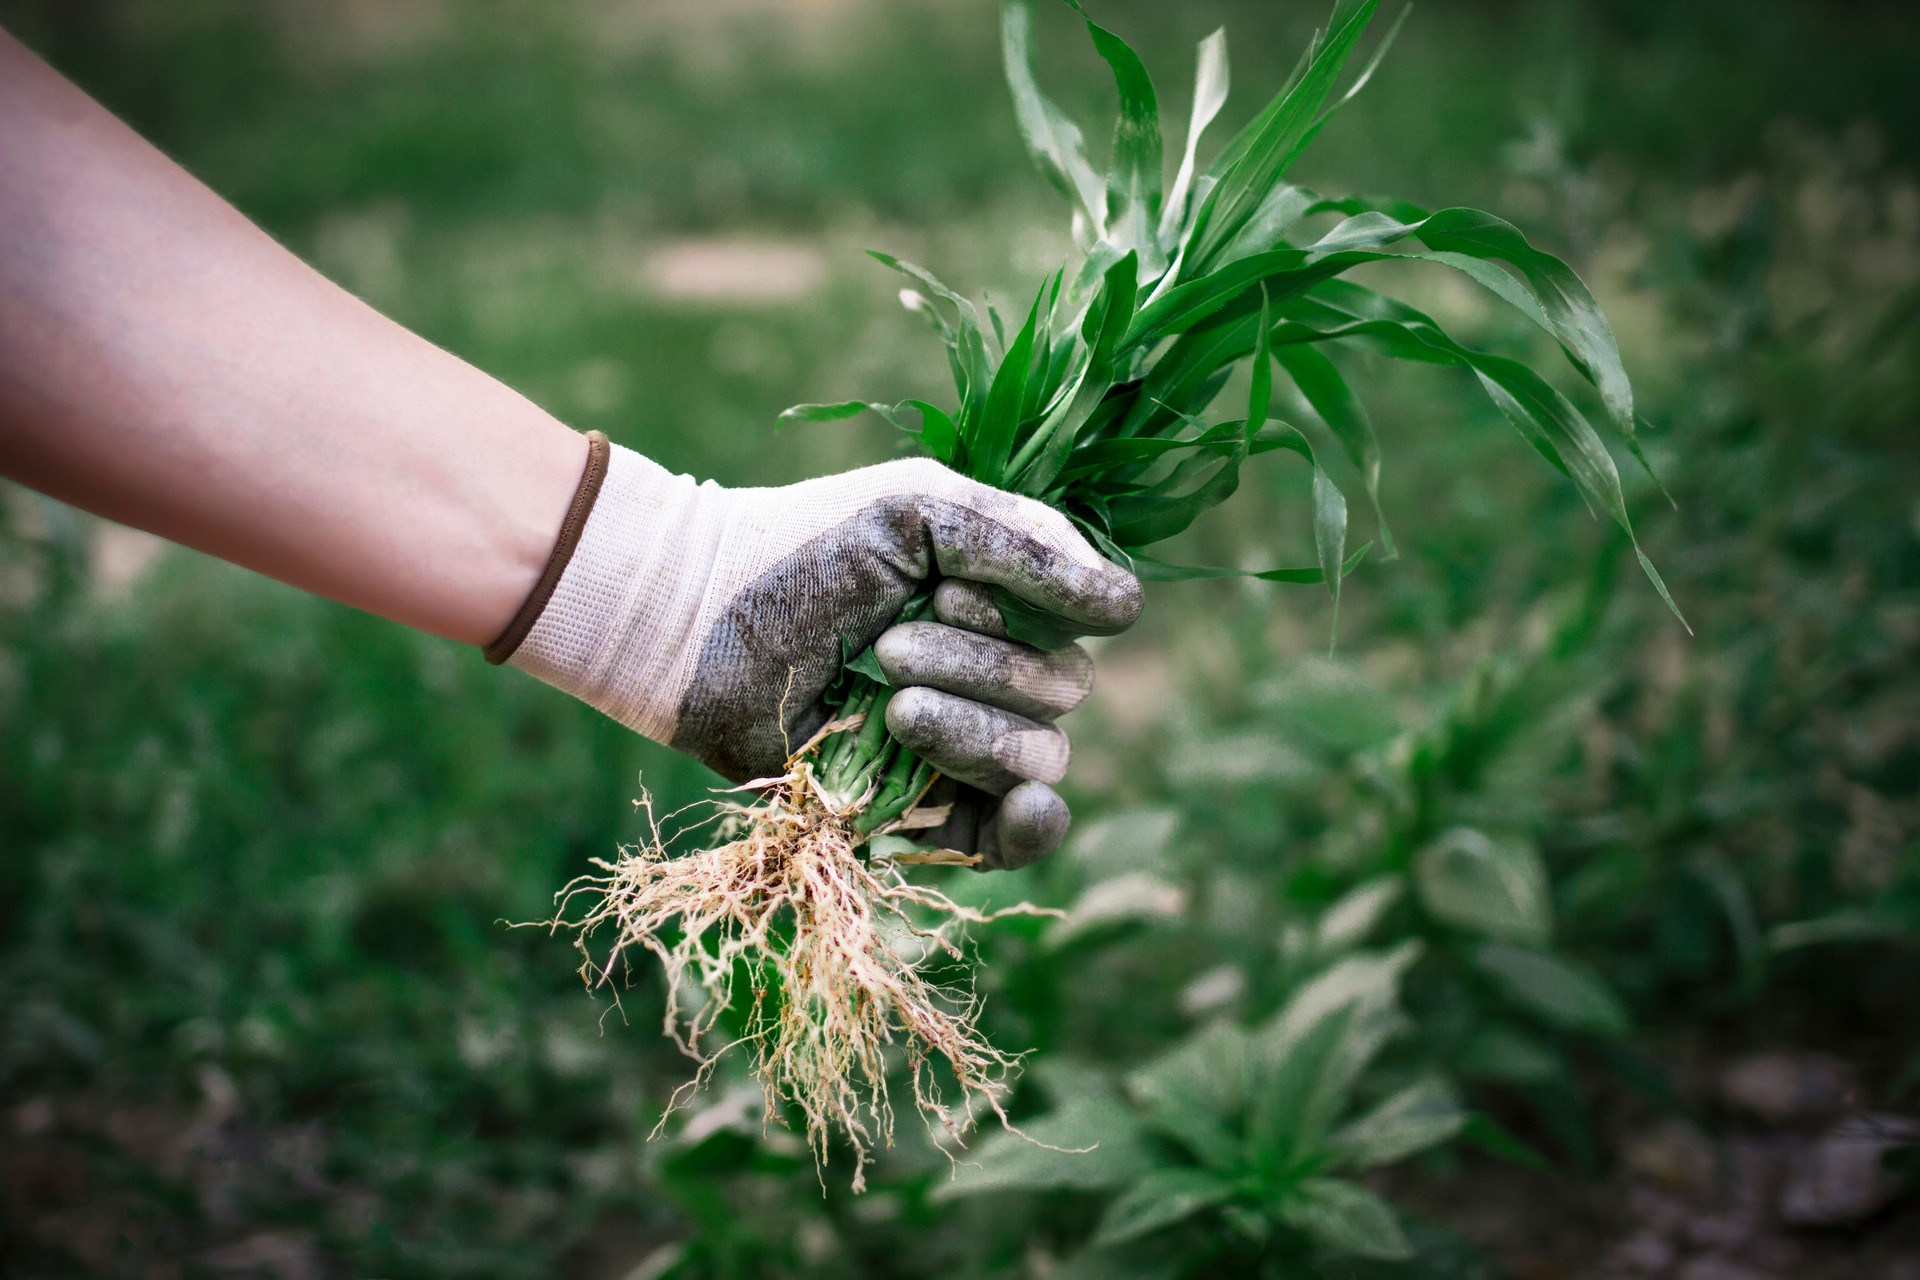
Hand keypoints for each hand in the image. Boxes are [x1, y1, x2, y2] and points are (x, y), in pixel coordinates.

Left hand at [494, 441, 1141, 867]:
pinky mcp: (925, 811)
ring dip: (973, 728)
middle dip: (983, 665)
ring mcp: (963, 743)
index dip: (1044, 607)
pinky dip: (1030, 825)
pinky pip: (1014, 836)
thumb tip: (1130, 604)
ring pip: (1040, 758)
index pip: (1091, 619)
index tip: (957, 582)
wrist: (697, 620)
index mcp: (1006, 598)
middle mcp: (997, 670)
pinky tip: (1024, 805)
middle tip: (889, 642)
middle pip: (1064, 690)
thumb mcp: (921, 511)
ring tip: (889, 701)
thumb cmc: (806, 549)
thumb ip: (1027, 544)